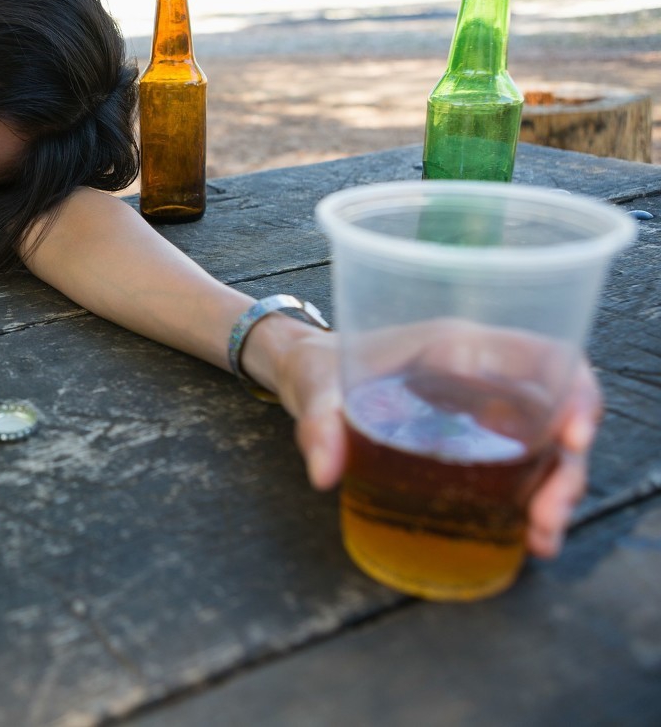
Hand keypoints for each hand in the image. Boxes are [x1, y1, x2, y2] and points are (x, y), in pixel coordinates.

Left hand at [272, 322, 601, 558]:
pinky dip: (534, 498)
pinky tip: (529, 536)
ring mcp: (485, 407)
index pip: (542, 356)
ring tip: (541, 538)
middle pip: (556, 412)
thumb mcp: (314, 388)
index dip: (573, 393)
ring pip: (547, 445)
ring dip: (557, 490)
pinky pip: (522, 464)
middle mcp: (484, 373)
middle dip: (566, 466)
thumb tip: (324, 473)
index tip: (572, 440)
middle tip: (547, 516)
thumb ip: (318, 424)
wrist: (309, 373)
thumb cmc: (320, 368)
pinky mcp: (475, 438)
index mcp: (457, 344)